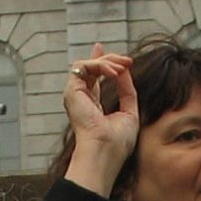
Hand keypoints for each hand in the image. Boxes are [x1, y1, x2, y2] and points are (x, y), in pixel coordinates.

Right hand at [62, 44, 140, 196]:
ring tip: (123, 67)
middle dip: (110, 59)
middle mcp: (80, 99)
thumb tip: (125, 71)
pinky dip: (101, 65)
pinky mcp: (71, 90)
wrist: (104, 152)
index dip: (98, 62)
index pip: (92, 78)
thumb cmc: (116, 142)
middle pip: (90, 68)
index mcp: (92, 106)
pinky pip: (84, 66)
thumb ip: (127, 92)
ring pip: (87, 65)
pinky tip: (114, 73)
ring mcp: (74, 94)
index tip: (101, 48)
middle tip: (128, 61)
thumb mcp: (129, 112)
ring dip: (108, 62)